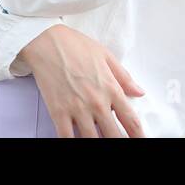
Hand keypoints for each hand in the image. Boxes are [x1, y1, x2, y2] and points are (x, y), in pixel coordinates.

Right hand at [18, 24, 146, 137]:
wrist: (44, 40)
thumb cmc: (73, 44)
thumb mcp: (105, 55)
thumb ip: (124, 76)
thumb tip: (139, 92)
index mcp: (111, 89)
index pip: (131, 121)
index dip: (138, 136)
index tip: (139, 140)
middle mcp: (97, 102)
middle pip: (114, 135)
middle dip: (119, 142)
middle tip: (119, 142)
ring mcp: (77, 109)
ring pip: (92, 139)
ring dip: (97, 143)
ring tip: (98, 141)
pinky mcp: (58, 111)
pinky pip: (66, 137)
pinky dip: (72, 142)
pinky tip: (76, 141)